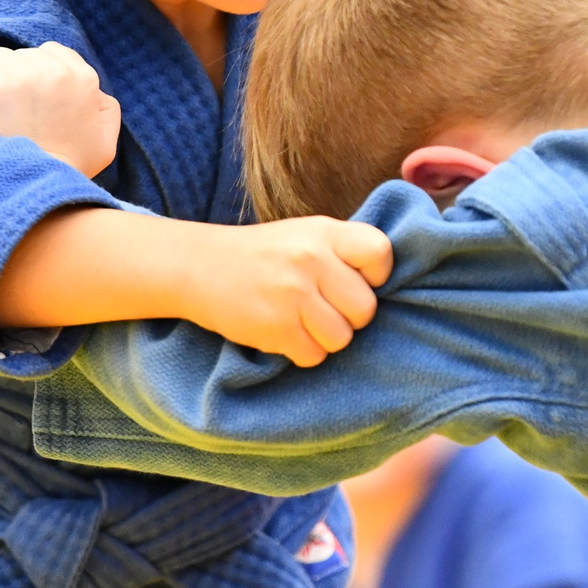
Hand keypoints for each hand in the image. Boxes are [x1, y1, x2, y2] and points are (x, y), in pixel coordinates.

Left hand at [0, 43, 121, 177]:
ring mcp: (18, 75)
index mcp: (82, 78)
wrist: (34, 185)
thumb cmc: (69, 167)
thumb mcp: (105, 140)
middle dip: (19, 74)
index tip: (35, 92)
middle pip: (24, 54)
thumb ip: (105, 107)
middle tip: (16, 104)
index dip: (42, 70)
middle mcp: (51, 70)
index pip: (53, 51)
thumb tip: (93, 91)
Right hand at [177, 217, 393, 367]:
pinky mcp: (275, 327)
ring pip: (342, 338)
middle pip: (365, 308)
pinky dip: (302, 352)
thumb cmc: (263, 255)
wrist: (198, 266)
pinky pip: (314, 355)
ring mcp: (293, 294)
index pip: (380, 254)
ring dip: (325, 338)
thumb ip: (344, 252)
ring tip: (301, 320)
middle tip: (322, 308)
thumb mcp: (305, 235)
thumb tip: (389, 286)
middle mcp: (311, 259)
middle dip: (349, 316)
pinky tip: (283, 332)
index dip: (376, 275)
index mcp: (324, 232)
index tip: (354, 280)